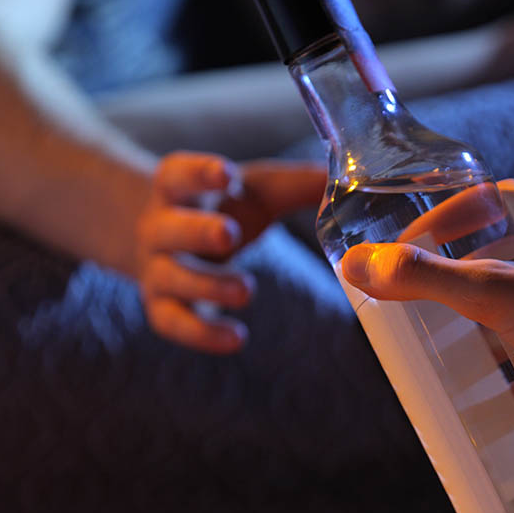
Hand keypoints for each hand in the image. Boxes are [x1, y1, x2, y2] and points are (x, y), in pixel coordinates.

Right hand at [136, 154, 323, 352]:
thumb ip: (297, 184)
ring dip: (207, 286)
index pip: (178, 173)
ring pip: (170, 278)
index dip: (199, 173)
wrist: (165, 239)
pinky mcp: (161, 306)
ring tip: (245, 291)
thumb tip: (357, 177)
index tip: (227, 175)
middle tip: (229, 236)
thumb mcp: (256, 191)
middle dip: (196, 231)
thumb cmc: (224, 207)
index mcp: (179, 188)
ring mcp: (156, 269)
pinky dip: (202, 333)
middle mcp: (158, 227)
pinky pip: (173, 322)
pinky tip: (235, 339)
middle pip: (167, 228)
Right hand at [339, 180, 513, 438]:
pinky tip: (510, 388)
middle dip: (465, 278)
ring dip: (496, 320)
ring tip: (460, 351)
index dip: (443, 220)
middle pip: (507, 249)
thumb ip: (421, 278)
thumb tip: (358, 266)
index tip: (411, 253)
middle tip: (428, 310)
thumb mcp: (490, 293)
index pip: (486, 199)